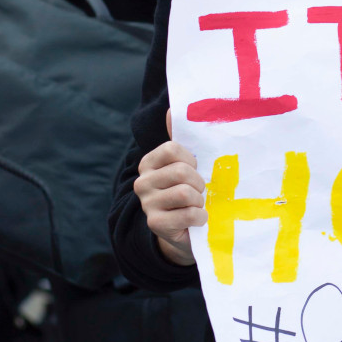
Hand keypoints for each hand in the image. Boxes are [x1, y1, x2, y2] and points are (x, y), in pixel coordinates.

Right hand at [133, 110, 204, 265]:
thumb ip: (181, 138)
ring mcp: (146, 204)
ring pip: (185, 193)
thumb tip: (172, 110)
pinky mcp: (155, 224)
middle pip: (181, 172)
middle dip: (199, 183)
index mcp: (149, 162)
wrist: (184, 231)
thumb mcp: (187, 165)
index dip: (191, 160)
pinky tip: (196, 220)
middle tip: (199, 192)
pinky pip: (189, 214)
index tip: (194, 169)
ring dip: (199, 201)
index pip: (172, 149)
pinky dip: (200, 217)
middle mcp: (142, 182)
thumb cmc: (189, 191)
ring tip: (196, 205)